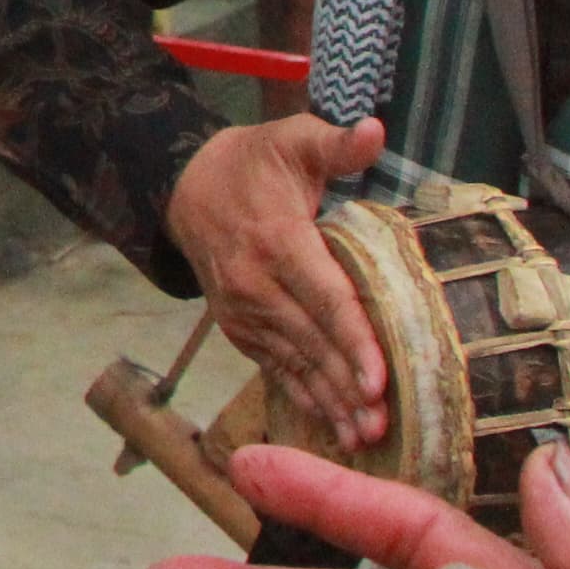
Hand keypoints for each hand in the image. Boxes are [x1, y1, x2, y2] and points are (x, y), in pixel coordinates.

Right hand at [162, 116, 391, 453]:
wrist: (186, 186)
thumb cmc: (254, 162)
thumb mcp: (292, 138)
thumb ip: (335, 143)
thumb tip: (373, 130)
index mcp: (278, 241)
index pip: (326, 299)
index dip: (354, 342)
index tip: (379, 381)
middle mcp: (256, 285)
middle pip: (312, 343)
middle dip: (347, 387)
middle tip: (383, 425)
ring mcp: (243, 311)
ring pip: (294, 363)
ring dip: (329, 402)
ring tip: (364, 438)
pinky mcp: (238, 327)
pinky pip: (275, 367)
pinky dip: (303, 397)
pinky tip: (331, 426)